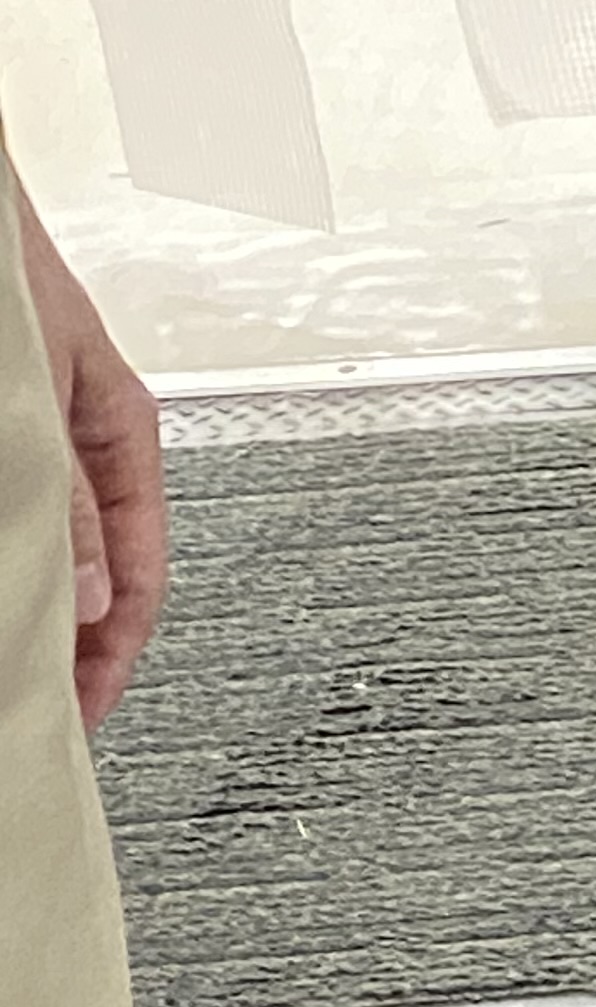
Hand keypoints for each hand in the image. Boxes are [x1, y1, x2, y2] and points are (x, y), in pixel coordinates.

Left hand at [13, 183, 163, 729]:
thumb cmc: (4, 270)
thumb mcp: (47, 398)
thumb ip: (72, 498)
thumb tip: (92, 593)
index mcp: (123, 433)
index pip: (141, 574)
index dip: (115, 652)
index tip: (84, 706)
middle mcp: (85, 438)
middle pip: (100, 567)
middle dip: (79, 638)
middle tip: (52, 697)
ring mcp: (41, 433)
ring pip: (55, 543)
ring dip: (43, 598)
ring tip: (26, 648)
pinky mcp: (8, 426)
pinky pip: (25, 513)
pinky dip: (19, 557)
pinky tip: (9, 582)